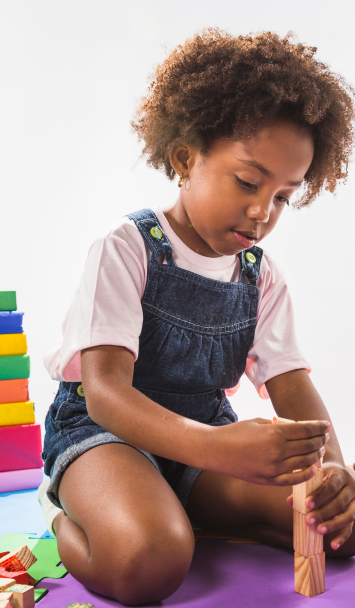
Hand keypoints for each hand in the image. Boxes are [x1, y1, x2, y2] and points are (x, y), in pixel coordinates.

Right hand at [210, 417, 329, 484]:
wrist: (216, 451)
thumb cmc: (235, 432)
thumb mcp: (258, 421)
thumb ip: (279, 425)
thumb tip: (297, 428)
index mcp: (275, 433)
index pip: (306, 430)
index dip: (319, 427)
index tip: (325, 425)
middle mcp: (277, 451)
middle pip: (309, 445)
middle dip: (320, 440)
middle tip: (323, 436)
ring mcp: (274, 468)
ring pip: (306, 462)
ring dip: (316, 455)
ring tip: (319, 450)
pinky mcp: (269, 480)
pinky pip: (295, 479)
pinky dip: (307, 473)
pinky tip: (312, 468)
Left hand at [287, 462, 354, 549]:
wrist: (343, 474)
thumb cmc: (326, 475)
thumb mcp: (317, 476)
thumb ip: (304, 487)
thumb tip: (289, 501)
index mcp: (341, 475)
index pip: (331, 486)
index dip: (319, 496)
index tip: (307, 504)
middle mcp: (351, 488)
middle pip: (339, 502)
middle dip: (323, 513)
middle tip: (308, 520)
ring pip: (348, 516)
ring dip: (333, 525)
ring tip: (319, 531)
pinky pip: (350, 527)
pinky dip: (342, 537)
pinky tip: (333, 545)